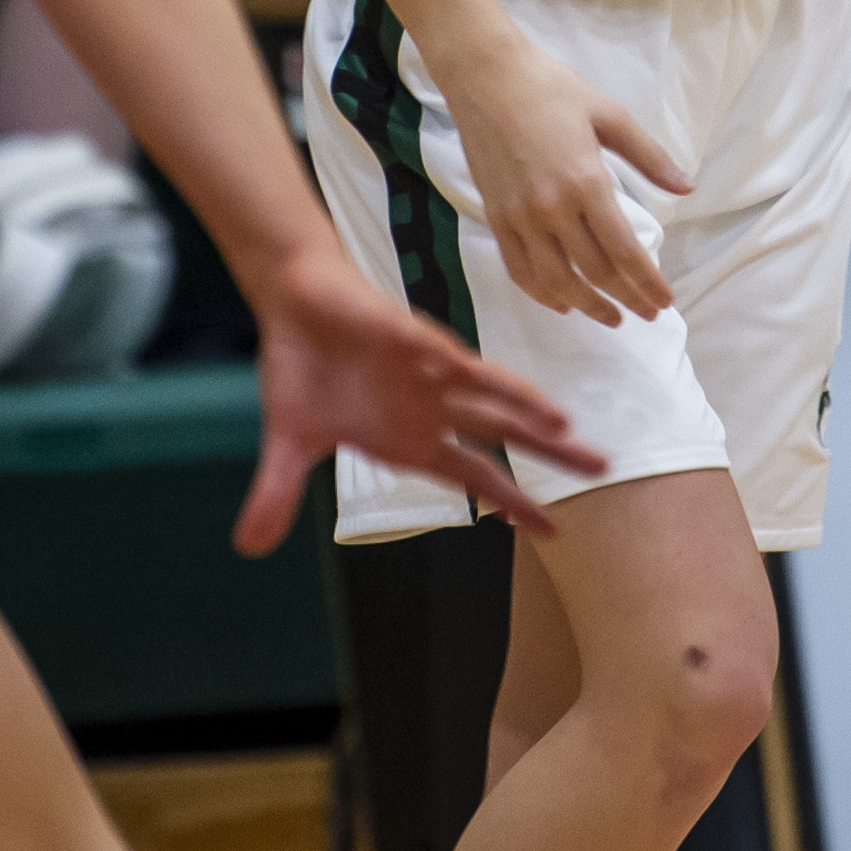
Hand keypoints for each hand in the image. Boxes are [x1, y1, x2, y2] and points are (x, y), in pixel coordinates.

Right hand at [230, 247, 607, 552]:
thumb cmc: (304, 370)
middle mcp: (431, 407)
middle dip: (551, 454)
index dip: (512, 502)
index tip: (553, 529)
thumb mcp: (287, 443)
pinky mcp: (406, 334)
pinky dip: (458, 363)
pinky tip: (475, 373)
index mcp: (411, 439)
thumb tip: (247, 546)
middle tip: (604, 468)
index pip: (476, 477)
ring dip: (522, 406)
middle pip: (504, 434)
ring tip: (562, 424)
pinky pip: (438, 351)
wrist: (293, 304)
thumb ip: (277, 493)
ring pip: (488, 390)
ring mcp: (425, 369)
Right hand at [438, 29, 690, 326]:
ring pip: (556, 281)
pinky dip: (543, 293)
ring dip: (587, 306)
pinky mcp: (495, 218)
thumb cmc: (553, 90)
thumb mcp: (611, 115)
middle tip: (649, 313)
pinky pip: (520, 270)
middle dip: (627, 299)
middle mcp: (551, 208)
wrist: (487, 78)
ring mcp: (519, 217)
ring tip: (612, 317)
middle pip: (594, 273)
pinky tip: (564, 302)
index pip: (624, 252)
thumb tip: (687, 188)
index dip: (647, 283)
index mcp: (586, 182)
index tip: (665, 301)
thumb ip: (650, 157)